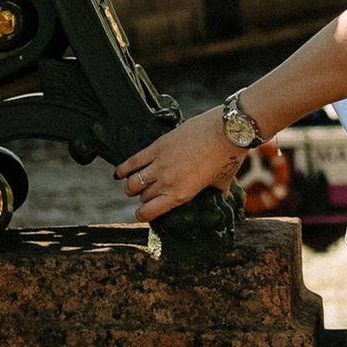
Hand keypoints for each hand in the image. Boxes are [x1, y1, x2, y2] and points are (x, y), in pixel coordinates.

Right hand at [114, 108, 242, 221]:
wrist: (225, 131)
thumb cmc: (227, 157)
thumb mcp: (223, 182)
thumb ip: (217, 193)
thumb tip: (222, 199)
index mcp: (180, 195)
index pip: (148, 213)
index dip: (143, 215)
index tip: (145, 213)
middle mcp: (166, 182)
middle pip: (142, 197)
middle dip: (143, 198)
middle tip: (148, 194)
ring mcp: (159, 164)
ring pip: (132, 182)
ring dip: (131, 186)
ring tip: (133, 186)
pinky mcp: (157, 147)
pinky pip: (132, 161)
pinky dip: (123, 168)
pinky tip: (119, 173)